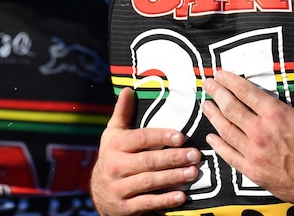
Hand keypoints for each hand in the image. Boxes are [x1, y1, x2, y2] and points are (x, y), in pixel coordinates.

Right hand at [90, 87, 201, 215]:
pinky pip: (147, 203)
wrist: (98, 194)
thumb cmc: (112, 157)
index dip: (161, 137)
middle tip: (195, 155)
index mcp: (115, 145)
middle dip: (173, 158)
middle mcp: (114, 166)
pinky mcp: (123, 208)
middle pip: (147, 161)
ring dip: (173, 178)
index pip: (141, 138)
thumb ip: (122, 113)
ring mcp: (118, 188)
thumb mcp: (113, 134)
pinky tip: (181, 196)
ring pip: (149, 182)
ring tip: (193, 172)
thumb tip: (127, 90)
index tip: (181, 136)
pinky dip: (164, 200)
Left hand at [202, 53, 293, 205]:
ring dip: (213, 115)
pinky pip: (229, 156)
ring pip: (225, 130)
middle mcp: (260, 132)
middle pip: (230, 108)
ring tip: (205, 105)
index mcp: (276, 114)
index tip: (219, 73)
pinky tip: (211, 137)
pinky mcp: (253, 171)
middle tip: (207, 83)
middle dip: (217, 93)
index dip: (229, 80)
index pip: (245, 91)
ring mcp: (254, 153)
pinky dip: (218, 145)